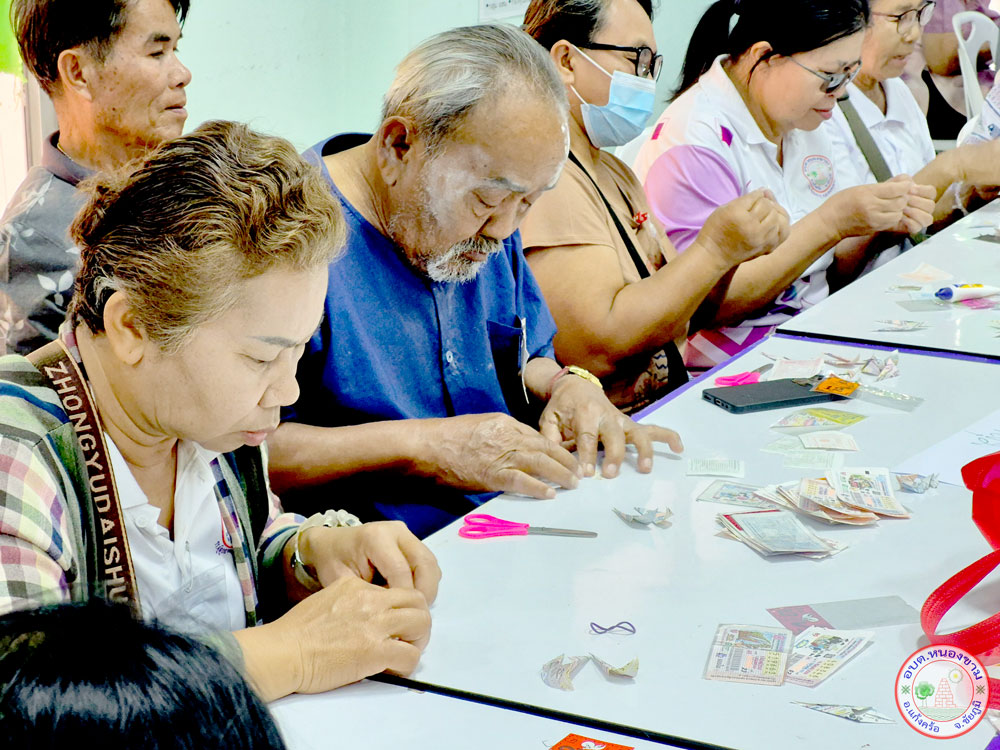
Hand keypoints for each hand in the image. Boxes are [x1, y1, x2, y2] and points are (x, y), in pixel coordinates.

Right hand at [238, 576, 430, 698]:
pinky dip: (406, 666)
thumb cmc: (296, 633)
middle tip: (408, 639)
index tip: (394, 625)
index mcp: (357, 585)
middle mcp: (371, 599)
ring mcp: (375, 624)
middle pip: (417, 601)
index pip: (396, 590)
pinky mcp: (375, 650)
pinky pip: (410, 656)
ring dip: (417, 641)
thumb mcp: (326, 598)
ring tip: (403, 653)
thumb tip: (366, 617)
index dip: (401, 609)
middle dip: (418, 620)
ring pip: (421, 623)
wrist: (282, 652)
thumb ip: (350, 600)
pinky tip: (392, 671)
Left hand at [301, 521, 440, 603]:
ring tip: (414, 609)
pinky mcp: (412, 541)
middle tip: (415, 617)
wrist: (331, 544)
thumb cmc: (332, 562)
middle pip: (424, 563)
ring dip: (428, 588)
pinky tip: (411, 598)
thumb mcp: (341, 581)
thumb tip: (392, 616)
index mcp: (375, 538)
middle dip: (424, 593)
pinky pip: (428, 563)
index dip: (403, 597)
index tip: (399, 619)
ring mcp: (406, 534)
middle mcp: (396, 531)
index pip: (400, 570)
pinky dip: (426, 582)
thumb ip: (367, 595)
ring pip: (430, 563)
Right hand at [418, 412, 580, 499]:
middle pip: (545, 447)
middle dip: (564, 459)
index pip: (537, 436)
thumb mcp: (478, 426)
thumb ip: (499, 436)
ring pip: (540, 463)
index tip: (565, 457)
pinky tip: (551, 493)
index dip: (555, 448)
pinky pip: (522, 481)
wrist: (426, 446)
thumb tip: (514, 449)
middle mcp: (507, 435)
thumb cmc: (446, 438)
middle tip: (578, 471)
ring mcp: (501, 454)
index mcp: (504, 422)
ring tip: (573, 483)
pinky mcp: (493, 474)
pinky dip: (539, 487)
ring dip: (560, 474)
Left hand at [539, 373, 682, 477]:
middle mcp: (607, 415)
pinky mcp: (631, 425)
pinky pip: (653, 429)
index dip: (586, 455)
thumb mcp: (548, 419)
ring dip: (644, 450)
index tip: (586, 473)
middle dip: (614, 454)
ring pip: (638, 432)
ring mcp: (622, 420)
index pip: (586, 435)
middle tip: (610, 474)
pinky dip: (668, 437)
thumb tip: (552, 460)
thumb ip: (549, 438)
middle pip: (614, 435)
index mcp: (584, 412)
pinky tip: (678, 449)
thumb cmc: (562, 407)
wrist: (576, 387)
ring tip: (646, 468)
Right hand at [698, 189, 790, 265]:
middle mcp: (752, 228)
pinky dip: (779, 225)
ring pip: (778, 218)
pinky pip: (783, 233)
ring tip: (765, 215)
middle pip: (769, 207)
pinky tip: (772, 224)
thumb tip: (764, 191)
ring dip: (773, 214)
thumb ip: (744, 200)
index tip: (753, 198)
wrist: (713, 256)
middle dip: (765, 203)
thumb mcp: (724, 209)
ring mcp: (761, 240)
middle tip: (758, 206)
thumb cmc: (715, 230)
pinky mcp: (766, 248)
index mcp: (738, 215)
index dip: (756, 195)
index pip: (757, 197)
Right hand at [824, 176, 934, 237]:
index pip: (896, 189)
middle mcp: (872, 207)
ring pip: (898, 213)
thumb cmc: (841, 203)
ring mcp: (874, 220)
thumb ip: (880, 186)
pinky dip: (893, 216)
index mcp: (867, 194)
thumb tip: (902, 180)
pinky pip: (892, 222)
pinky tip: (887, 212)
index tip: (906, 183)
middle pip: (900, 201)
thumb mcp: (859, 188)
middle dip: (903, 197)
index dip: (905, 185)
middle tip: (899, 194)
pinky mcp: (875, 228)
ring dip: (899, 208)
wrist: (830, 223)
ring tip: (893, 204)